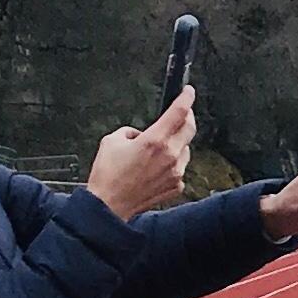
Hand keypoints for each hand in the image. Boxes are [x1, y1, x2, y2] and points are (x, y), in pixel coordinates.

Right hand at [87, 91, 194, 218]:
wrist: (108, 205)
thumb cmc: (107, 175)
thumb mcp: (111, 140)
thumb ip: (130, 131)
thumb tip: (140, 134)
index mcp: (155, 140)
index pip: (179, 112)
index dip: (186, 98)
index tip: (188, 92)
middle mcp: (170, 155)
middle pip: (189, 129)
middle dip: (187, 118)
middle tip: (181, 114)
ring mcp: (175, 172)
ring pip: (186, 149)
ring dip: (177, 143)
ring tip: (159, 148)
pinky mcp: (175, 186)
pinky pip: (180, 168)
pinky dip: (172, 164)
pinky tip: (156, 167)